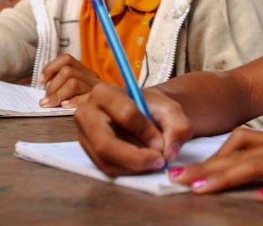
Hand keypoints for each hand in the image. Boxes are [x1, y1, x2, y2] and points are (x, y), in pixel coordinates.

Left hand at [38, 55, 100, 107]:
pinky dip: (72, 102)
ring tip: (51, 104)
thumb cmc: (91, 104)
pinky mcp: (99, 101)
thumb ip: (64, 84)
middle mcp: (92, 77)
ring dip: (57, 95)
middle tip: (45, 99)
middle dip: (52, 86)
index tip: (41, 81)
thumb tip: (43, 83)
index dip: (50, 67)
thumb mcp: (79, 91)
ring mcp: (96, 89)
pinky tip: (64, 106)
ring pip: (73, 83)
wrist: (115, 113)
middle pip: (67, 71)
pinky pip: (84, 99)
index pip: (66, 59)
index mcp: (85, 72)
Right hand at [75, 83, 194, 174]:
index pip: (126, 114)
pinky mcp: (88, 152)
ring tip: (153, 160)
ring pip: (106, 160)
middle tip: (159, 162)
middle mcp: (86, 113)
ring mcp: (84, 135)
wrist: (143, 113)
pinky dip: (128, 170)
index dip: (147, 132)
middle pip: (105, 144)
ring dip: (134, 166)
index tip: (164, 142)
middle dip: (135, 158)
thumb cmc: (153, 108)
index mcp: (104, 92)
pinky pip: (106, 168)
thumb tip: (170, 153)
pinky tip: (142, 163)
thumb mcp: (171, 110)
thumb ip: (178, 127)